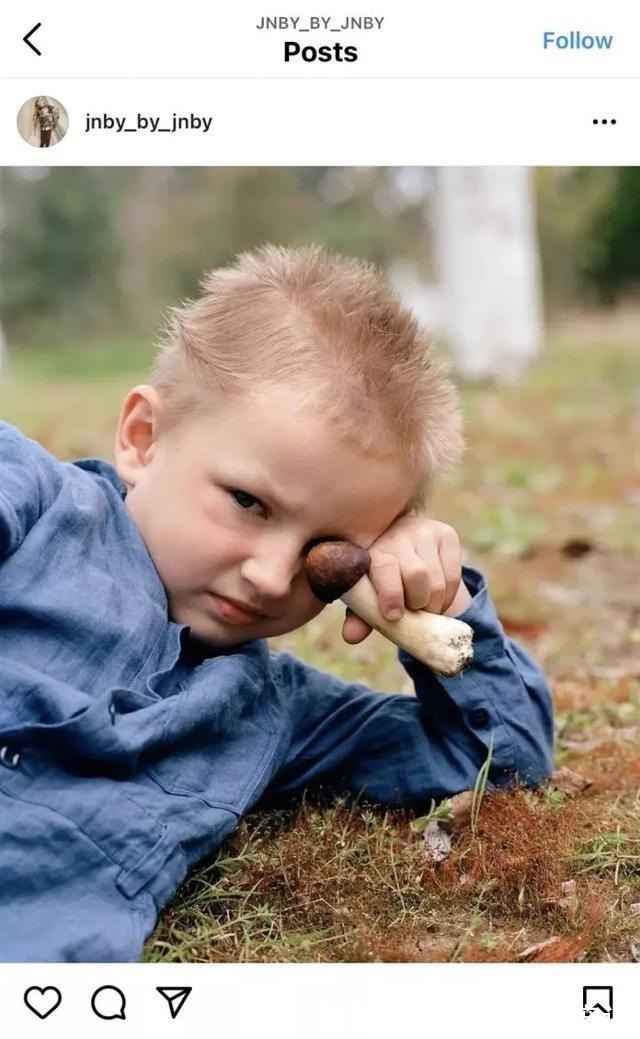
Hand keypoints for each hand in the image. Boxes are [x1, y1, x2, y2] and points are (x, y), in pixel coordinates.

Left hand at [341, 516, 471, 644]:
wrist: (405, 549)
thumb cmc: (381, 578)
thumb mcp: (368, 595)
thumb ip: (360, 615)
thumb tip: (351, 636)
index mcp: (371, 547)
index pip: (384, 567)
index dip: (391, 594)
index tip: (393, 615)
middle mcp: (397, 533)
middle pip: (416, 575)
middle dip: (417, 603)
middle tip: (413, 611)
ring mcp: (424, 531)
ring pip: (437, 581)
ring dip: (433, 605)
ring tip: (424, 608)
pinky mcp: (447, 534)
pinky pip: (453, 576)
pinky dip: (448, 597)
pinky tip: (438, 598)